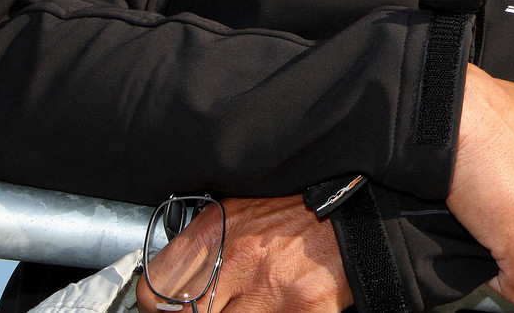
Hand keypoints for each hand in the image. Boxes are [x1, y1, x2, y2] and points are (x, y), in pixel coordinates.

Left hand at [137, 195, 349, 312]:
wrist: (356, 210)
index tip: (172, 311)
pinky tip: (274, 308)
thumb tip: (172, 291)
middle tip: (215, 306)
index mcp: (217, 230)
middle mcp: (239, 258)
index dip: (160, 309)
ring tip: (251, 303)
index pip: (157, 291)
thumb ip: (204, 247)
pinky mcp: (302, 308)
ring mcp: (271, 288)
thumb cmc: (298, 212)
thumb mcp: (240, 212)